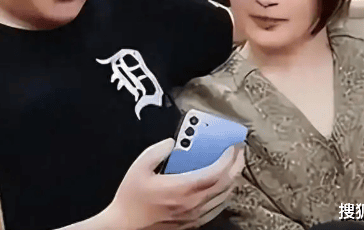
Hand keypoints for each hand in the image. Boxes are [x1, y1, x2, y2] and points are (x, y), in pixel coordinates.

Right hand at [105, 138, 244, 229]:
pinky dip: (224, 194)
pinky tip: (221, 187)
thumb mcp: (139, 167)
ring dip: (233, 180)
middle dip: (236, 165)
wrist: (124, 226)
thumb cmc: (131, 200)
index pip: (217, 172)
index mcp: (183, 188)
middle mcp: (193, 204)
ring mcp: (194, 215)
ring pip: (224, 197)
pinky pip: (217, 208)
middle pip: (226, 184)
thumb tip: (172, 143)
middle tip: (239, 151)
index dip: (229, 158)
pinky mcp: (191, 222)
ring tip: (233, 165)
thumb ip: (158, 151)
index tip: (233, 146)